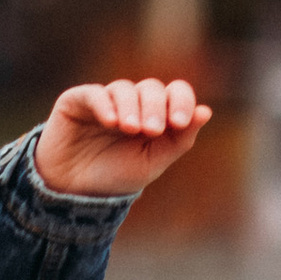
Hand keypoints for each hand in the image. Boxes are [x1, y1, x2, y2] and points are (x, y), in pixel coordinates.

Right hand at [36, 75, 212, 199]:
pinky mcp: (78, 101)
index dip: (181, 102)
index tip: (179, 123)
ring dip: (131, 107)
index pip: (176, 93)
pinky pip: (94, 94)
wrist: (74, 191)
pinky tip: (111, 122)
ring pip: (125, 88)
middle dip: (156, 107)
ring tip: (130, 129)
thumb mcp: (154, 162)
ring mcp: (105, 100)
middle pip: (152, 88)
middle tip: (152, 130)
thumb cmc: (116, 177)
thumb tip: (207, 111)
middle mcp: (132, 103)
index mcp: (156, 115)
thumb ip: (180, 139)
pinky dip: (105, 105)